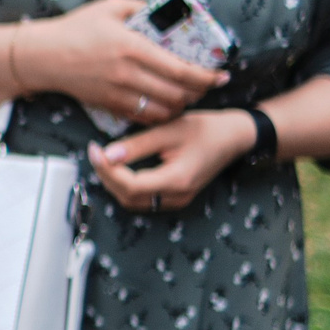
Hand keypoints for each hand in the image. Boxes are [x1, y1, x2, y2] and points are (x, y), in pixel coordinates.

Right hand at [18, 0, 225, 123]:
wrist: (42, 57)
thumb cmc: (76, 28)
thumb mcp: (110, 7)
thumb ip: (142, 7)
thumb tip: (169, 11)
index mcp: (132, 47)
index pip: (181, 69)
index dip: (207, 76)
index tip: (222, 75)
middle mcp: (128, 74)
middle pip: (178, 93)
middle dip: (199, 91)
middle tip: (207, 84)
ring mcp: (118, 93)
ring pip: (164, 109)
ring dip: (182, 105)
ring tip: (188, 95)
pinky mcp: (109, 105)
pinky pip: (144, 117)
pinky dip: (162, 114)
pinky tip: (167, 105)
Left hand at [89, 109, 256, 213]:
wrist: (235, 137)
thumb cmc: (206, 129)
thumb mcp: (170, 130)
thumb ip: (138, 144)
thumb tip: (106, 154)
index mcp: (177, 180)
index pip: (130, 185)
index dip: (106, 170)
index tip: (94, 149)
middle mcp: (176, 196)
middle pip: (128, 197)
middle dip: (106, 176)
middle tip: (95, 152)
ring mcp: (177, 199)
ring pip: (133, 201)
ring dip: (114, 182)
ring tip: (103, 158)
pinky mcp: (175, 196)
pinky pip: (143, 198)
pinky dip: (126, 185)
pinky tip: (119, 166)